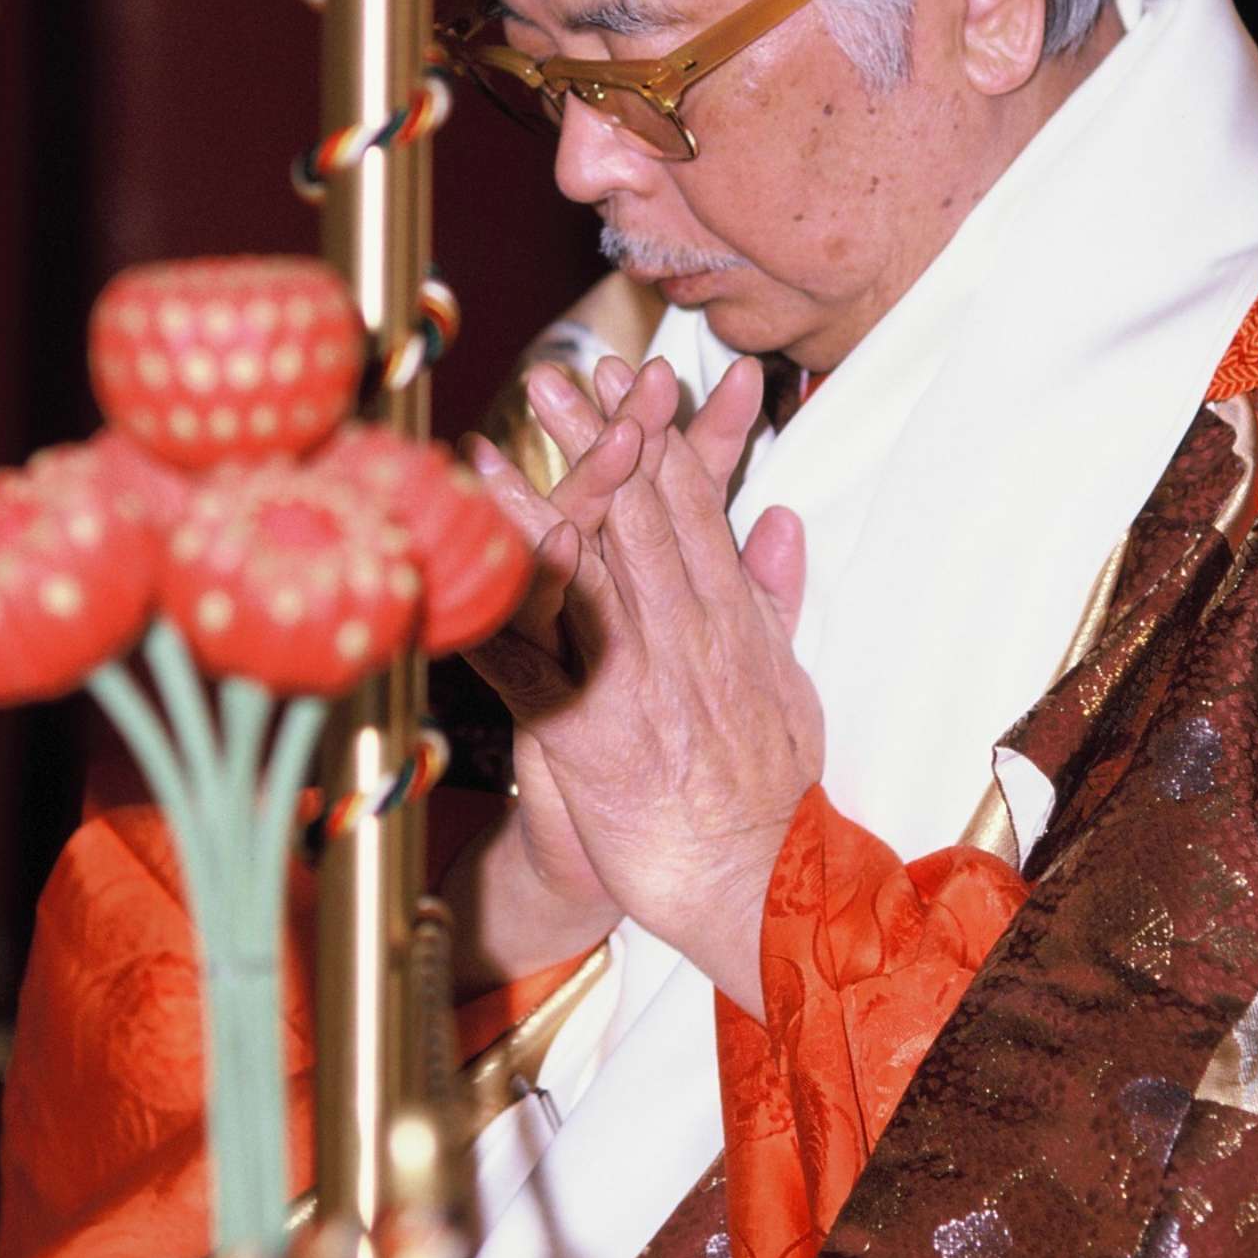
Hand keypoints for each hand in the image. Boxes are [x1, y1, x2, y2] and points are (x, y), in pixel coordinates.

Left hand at [464, 356, 766, 911]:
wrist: (758, 881)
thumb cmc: (770, 789)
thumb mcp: (791, 680)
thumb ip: (774, 596)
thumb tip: (779, 522)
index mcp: (728, 614)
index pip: (688, 502)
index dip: (653, 433)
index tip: (624, 378)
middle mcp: (683, 631)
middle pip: (634, 514)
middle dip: (593, 437)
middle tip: (555, 376)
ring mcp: (634, 676)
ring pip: (582, 568)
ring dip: (532, 501)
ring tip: (492, 444)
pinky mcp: (587, 731)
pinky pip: (528, 659)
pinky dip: (497, 607)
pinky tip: (465, 564)